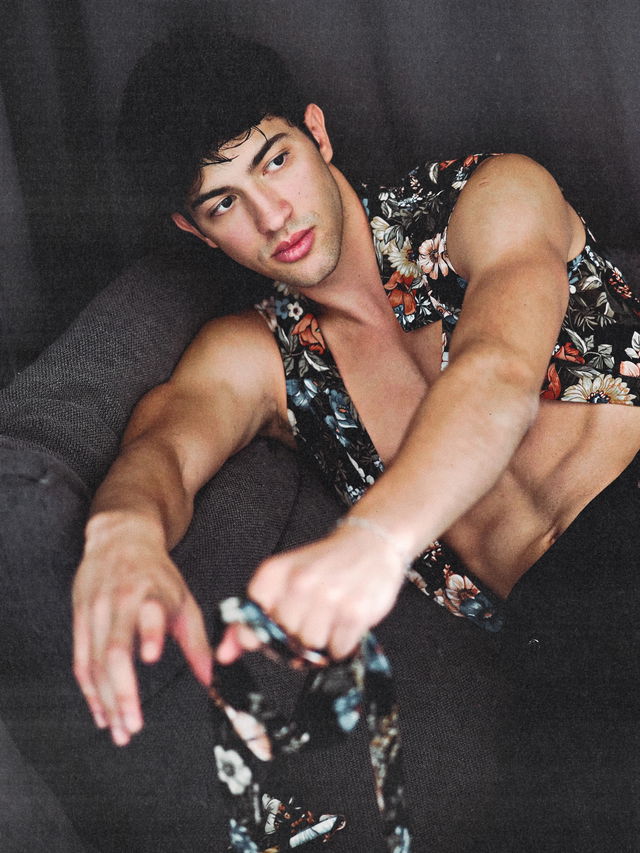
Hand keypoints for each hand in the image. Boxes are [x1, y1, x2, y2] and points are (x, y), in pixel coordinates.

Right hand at [72, 512, 211, 745]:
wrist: (120, 538)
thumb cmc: (156, 573)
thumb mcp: (183, 599)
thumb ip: (197, 641)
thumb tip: (212, 678)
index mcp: (150, 592)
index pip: (148, 612)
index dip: (149, 632)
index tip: (152, 655)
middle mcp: (120, 601)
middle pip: (115, 650)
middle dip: (122, 691)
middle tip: (133, 724)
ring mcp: (95, 611)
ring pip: (96, 663)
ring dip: (106, 700)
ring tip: (119, 728)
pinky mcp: (79, 618)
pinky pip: (81, 661)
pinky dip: (89, 690)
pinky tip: (100, 711)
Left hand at [216, 523, 406, 664]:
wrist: (371, 543)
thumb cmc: (323, 566)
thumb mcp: (283, 581)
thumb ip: (251, 619)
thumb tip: (223, 656)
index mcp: (273, 573)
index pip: (250, 623)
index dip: (264, 634)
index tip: (277, 627)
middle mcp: (299, 582)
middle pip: (283, 641)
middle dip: (296, 638)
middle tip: (313, 617)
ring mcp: (329, 597)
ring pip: (311, 648)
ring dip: (322, 642)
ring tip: (331, 618)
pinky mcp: (355, 612)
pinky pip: (338, 650)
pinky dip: (342, 644)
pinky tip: (346, 622)